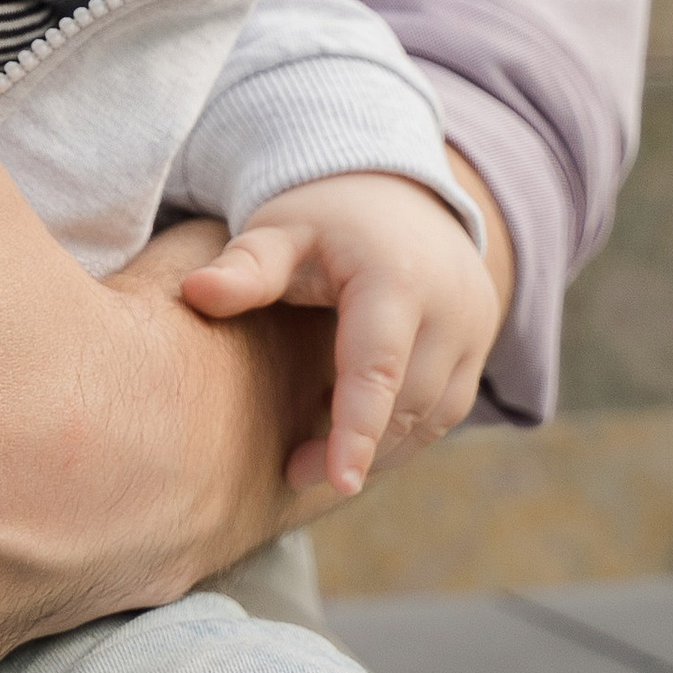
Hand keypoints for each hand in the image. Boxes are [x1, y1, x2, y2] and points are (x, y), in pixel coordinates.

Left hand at [179, 170, 500, 497]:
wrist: (394, 190)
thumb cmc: (323, 215)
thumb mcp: (280, 228)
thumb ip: (245, 266)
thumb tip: (194, 293)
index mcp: (397, 278)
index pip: (379, 368)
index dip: (358, 430)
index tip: (339, 482)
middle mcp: (451, 308)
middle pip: (408, 403)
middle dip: (357, 449)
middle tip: (294, 470)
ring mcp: (475, 330)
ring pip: (434, 416)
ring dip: (383, 448)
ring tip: (318, 459)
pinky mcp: (478, 348)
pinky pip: (446, 409)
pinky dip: (404, 430)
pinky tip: (356, 432)